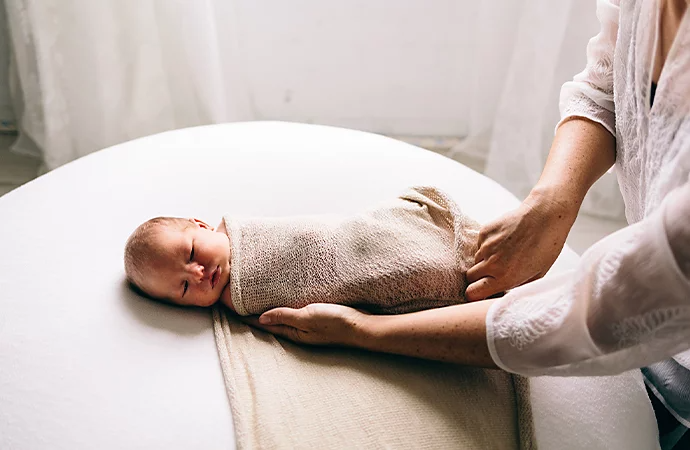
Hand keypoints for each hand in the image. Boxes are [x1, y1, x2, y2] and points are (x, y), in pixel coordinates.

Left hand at [239, 303, 368, 346]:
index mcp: (292, 332)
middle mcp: (297, 330)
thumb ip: (285, 316)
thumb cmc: (336, 323)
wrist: (362, 327)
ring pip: (281, 315)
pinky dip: (284, 305)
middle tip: (238, 298)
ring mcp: (307, 325)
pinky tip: (284, 297)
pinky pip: (294, 311)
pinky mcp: (316, 317)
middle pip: (270, 320)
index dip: (246, 315)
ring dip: (268, 307)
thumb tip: (260, 318)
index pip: (263, 323)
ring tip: (255, 296)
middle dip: (253, 311)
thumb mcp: (307, 316)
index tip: (231, 305)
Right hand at [465, 193, 576, 300]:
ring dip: (485, 260)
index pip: (473, 293)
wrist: (545, 216)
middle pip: (470, 276)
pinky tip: (504, 240)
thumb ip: (518, 286)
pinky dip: (488, 245)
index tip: (479, 292)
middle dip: (478, 278)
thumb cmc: (547, 245)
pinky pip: (480, 244)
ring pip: (476, 259)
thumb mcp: (538, 274)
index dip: (474, 294)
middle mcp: (492, 263)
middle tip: (492, 273)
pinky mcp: (484, 231)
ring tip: (504, 253)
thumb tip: (505, 292)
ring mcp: (486, 246)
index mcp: (505, 278)